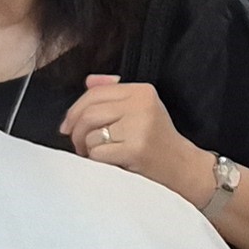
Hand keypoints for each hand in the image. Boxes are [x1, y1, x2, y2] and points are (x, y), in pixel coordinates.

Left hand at [66, 77, 198, 197]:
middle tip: (78, 144)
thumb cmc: (156, 139)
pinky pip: (97, 152)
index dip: (75, 110)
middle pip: (89, 113)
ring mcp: (140, 127)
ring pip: (90, 134)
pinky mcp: (135, 149)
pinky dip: (97, 160)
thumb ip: (114, 92)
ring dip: (87, 148)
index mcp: (142, 91)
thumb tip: (89, 81)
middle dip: (76, 131)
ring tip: (97, 153)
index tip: (68, 125)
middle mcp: (142, 105)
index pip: (95, 93)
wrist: (181, 167)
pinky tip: (108, 161)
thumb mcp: (141, 109)